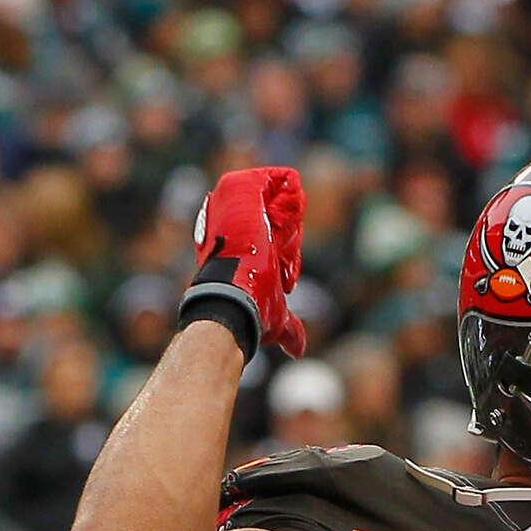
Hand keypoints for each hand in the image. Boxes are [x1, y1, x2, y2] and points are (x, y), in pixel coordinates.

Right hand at [182, 167, 305, 357]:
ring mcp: (233, 202)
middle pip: (277, 211)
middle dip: (290, 231)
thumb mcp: (276, 316)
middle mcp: (232, 219)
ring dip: (290, 211)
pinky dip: (291, 189)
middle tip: (284, 253)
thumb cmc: (252, 307)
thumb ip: (290, 330)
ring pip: (276, 194)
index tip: (284, 268)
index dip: (288, 247)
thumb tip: (299, 352)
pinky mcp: (239, 189)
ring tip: (286, 234)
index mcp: (239, 241)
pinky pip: (278, 178)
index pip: (273, 231)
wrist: (235, 297)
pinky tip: (292, 210)